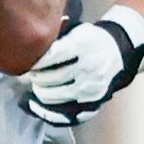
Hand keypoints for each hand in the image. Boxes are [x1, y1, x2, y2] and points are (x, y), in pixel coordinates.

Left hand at [22, 5, 143, 127]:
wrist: (116, 52)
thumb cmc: (90, 40)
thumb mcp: (76, 29)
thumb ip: (56, 34)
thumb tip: (30, 41)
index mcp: (82, 46)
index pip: (51, 57)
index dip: (35, 62)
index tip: (27, 62)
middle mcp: (88, 67)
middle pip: (52, 78)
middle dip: (36, 78)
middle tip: (29, 75)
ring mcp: (91, 87)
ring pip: (56, 96)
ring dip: (40, 93)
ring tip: (36, 86)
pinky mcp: (93, 102)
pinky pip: (67, 114)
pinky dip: (48, 113)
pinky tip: (36, 106)